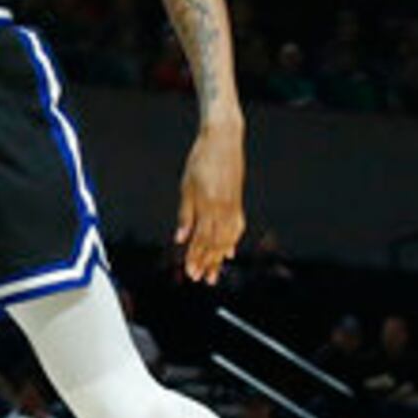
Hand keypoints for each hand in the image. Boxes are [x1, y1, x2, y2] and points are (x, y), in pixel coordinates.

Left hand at [174, 121, 246, 282]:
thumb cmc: (201, 158)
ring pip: (227, 238)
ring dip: (219, 257)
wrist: (223, 139)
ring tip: (214, 272)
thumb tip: (180, 238)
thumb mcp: (187, 186)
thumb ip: (185, 214)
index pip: (201, 238)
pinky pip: (236, 227)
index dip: (196, 257)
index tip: (190, 271)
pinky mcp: (237, 201)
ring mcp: (233, 205)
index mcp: (208, 205)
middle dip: (207, 262)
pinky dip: (232, 242)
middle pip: (215, 243)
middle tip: (202, 279)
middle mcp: (223, 208)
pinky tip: (228, 252)